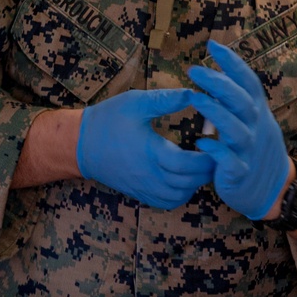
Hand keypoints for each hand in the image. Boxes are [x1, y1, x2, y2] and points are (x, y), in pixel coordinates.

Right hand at [77, 88, 213, 208]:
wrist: (80, 144)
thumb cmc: (109, 120)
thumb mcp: (136, 102)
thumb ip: (166, 99)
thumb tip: (194, 94)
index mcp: (150, 152)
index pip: (187, 164)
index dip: (206, 157)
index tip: (214, 143)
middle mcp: (149, 174)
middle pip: (188, 182)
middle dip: (206, 170)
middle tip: (216, 152)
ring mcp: (144, 187)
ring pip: (180, 195)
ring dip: (195, 183)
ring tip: (202, 164)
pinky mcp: (140, 192)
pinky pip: (167, 202)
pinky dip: (181, 193)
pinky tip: (185, 177)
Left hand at [187, 40, 290, 219]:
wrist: (274, 189)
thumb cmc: (256, 149)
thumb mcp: (255, 120)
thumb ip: (239, 99)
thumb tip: (220, 73)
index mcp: (257, 111)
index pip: (248, 82)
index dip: (232, 63)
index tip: (212, 46)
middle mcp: (255, 127)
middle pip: (240, 101)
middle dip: (218, 83)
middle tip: (194, 70)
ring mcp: (249, 150)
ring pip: (235, 129)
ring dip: (215, 112)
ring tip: (193, 98)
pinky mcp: (240, 172)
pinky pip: (230, 160)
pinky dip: (217, 151)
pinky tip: (201, 142)